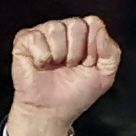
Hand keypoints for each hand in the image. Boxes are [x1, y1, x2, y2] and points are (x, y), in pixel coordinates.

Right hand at [4, 14, 121, 135]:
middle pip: (76, 24)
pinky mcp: (24, 41)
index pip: (93, 23)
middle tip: (69, 67)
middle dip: (76, 51)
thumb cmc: (75, 94)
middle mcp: (63, 30)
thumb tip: (101, 31)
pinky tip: (40, 66)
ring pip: (56, 28)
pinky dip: (40, 56)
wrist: (51, 112)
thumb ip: (112, 52)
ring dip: (58, 54)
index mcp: (84, 35)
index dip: (93, 46)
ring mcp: (43, 33)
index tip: (87, 63)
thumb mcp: (105, 76)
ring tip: (54, 67)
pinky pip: (35, 37)